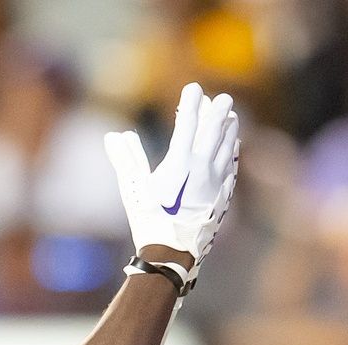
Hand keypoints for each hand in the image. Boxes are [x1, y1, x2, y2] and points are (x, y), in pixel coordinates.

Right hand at [105, 83, 238, 270]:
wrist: (172, 254)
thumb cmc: (149, 221)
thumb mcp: (133, 190)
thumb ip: (126, 160)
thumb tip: (113, 137)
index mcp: (180, 164)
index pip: (187, 124)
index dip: (190, 103)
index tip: (192, 87)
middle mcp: (202, 169)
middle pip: (213, 133)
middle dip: (218, 113)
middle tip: (224, 98)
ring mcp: (215, 184)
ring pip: (226, 149)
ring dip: (229, 131)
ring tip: (233, 118)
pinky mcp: (222, 198)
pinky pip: (230, 170)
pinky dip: (233, 155)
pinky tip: (234, 150)